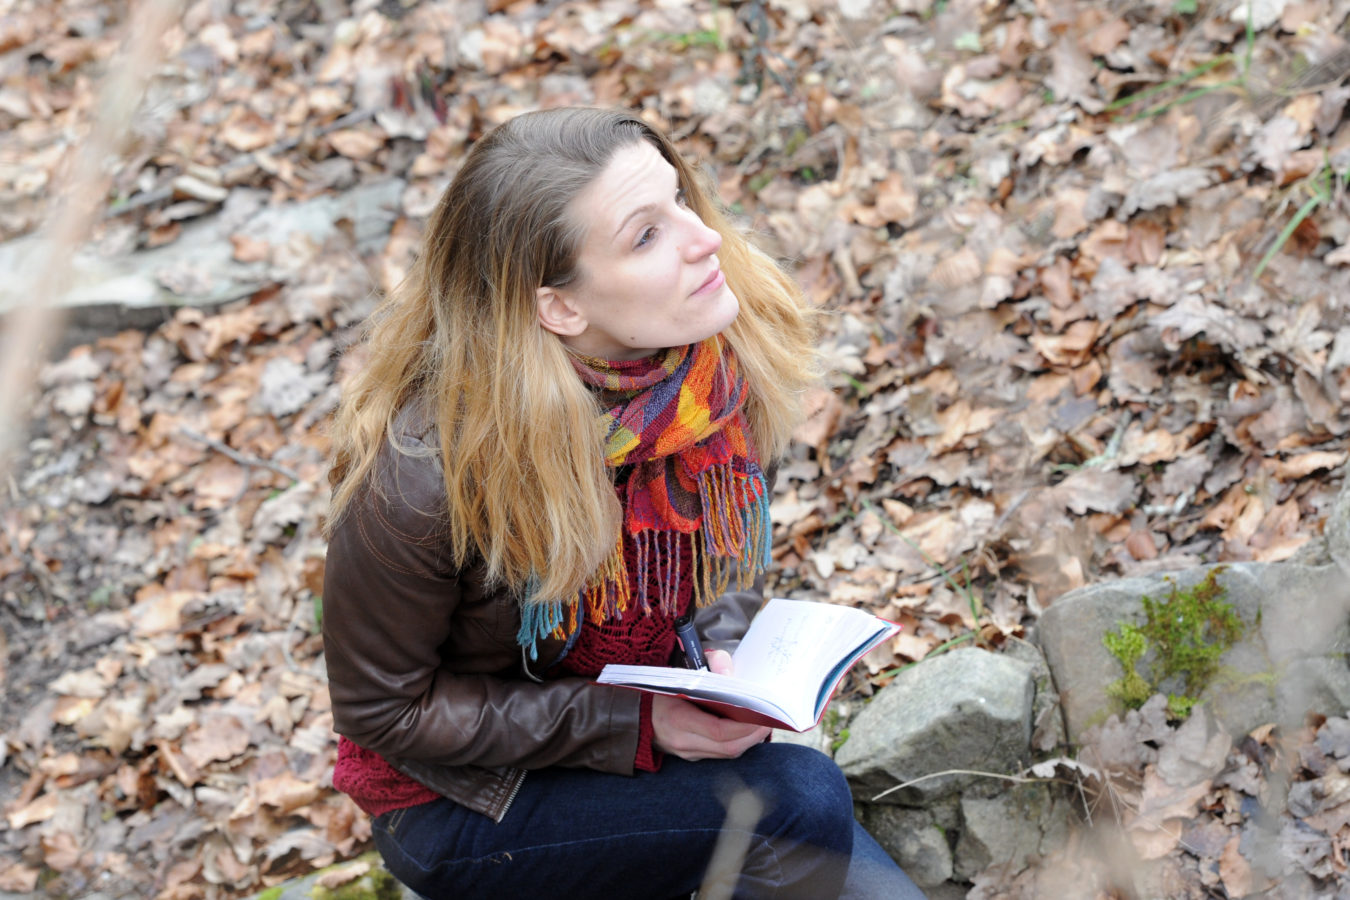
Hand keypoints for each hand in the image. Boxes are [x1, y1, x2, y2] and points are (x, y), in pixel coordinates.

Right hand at [651, 649, 769, 760]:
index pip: (719, 731)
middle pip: (728, 747)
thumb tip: (729, 672)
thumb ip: (710, 664)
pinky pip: (720, 753)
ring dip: (749, 740)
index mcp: (677, 719)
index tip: (763, 715)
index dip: (744, 726)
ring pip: (727, 753)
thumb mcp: (681, 669)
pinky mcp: (692, 755)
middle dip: (753, 735)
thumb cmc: (661, 687)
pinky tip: (748, 730)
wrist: (636, 711)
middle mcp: (683, 742)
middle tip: (771, 720)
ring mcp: (687, 752)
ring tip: (763, 724)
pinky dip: (737, 742)